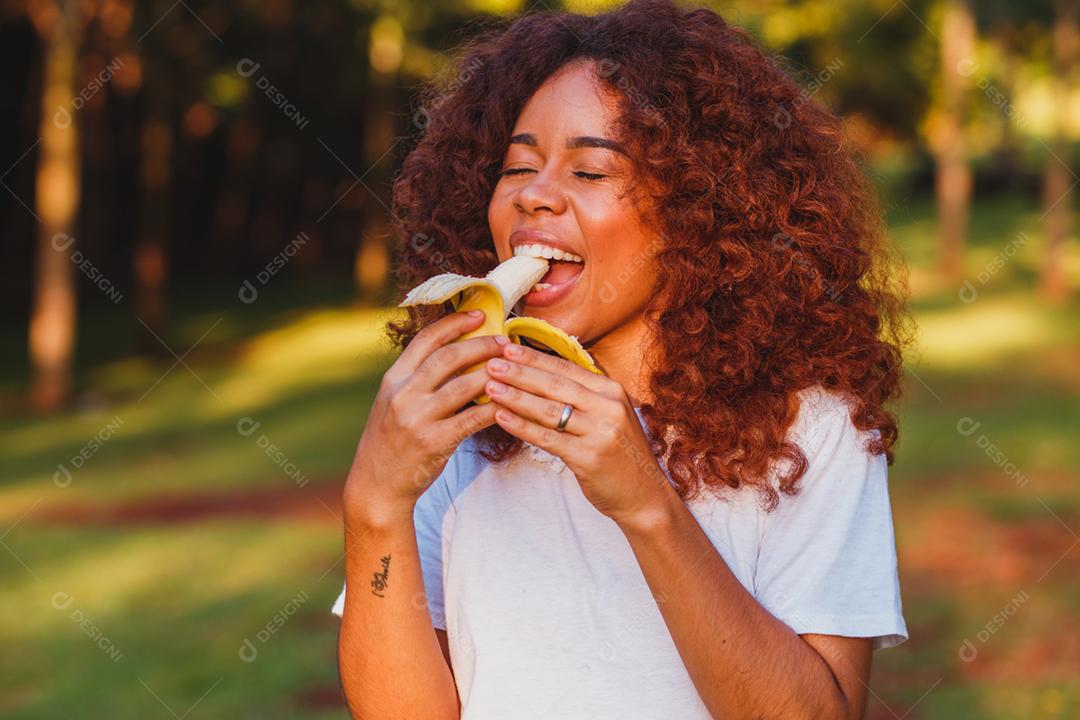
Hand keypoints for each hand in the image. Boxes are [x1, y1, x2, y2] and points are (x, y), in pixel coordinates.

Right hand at [343, 310, 505, 525]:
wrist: (376, 484)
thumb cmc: (392, 441)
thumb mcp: (394, 402)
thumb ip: (418, 379)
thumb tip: (457, 353)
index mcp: (394, 379)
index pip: (426, 339)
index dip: (455, 323)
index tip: (479, 315)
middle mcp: (403, 393)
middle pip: (449, 357)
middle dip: (481, 345)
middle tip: (505, 342)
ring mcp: (418, 417)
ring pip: (464, 385)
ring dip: (493, 374)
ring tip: (512, 368)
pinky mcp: (434, 441)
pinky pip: (472, 419)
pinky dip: (493, 408)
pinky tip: (509, 402)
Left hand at [482, 342, 671, 525]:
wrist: (643, 495)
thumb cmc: (618, 453)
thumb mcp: (609, 415)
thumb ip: (583, 395)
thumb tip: (541, 373)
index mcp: (612, 390)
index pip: (566, 368)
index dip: (535, 358)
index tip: (507, 349)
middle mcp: (608, 407)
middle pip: (556, 385)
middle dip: (520, 373)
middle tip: (491, 363)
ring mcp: (600, 432)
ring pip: (549, 410)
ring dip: (516, 397)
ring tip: (490, 387)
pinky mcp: (588, 458)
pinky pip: (547, 438)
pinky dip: (521, 427)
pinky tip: (502, 417)